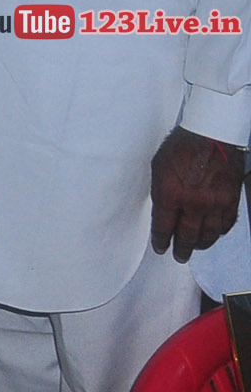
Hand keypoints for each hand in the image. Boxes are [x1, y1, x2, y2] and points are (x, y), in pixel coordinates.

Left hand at [151, 127, 244, 261]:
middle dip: (181, 249)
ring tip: (194, 247)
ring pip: (208, 234)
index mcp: (170, 194)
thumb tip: (162, 210)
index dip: (161, 240)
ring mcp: (215, 203)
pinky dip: (219, 232)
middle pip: (186, 236)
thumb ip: (160, 191)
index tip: (160, 248)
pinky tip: (213, 233)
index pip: (163, 227)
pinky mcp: (231, 200)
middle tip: (178, 256)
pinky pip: (225, 224)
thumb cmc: (180, 147)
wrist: (211, 135)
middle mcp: (193, 203)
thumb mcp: (159, 167)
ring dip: (200, 244)